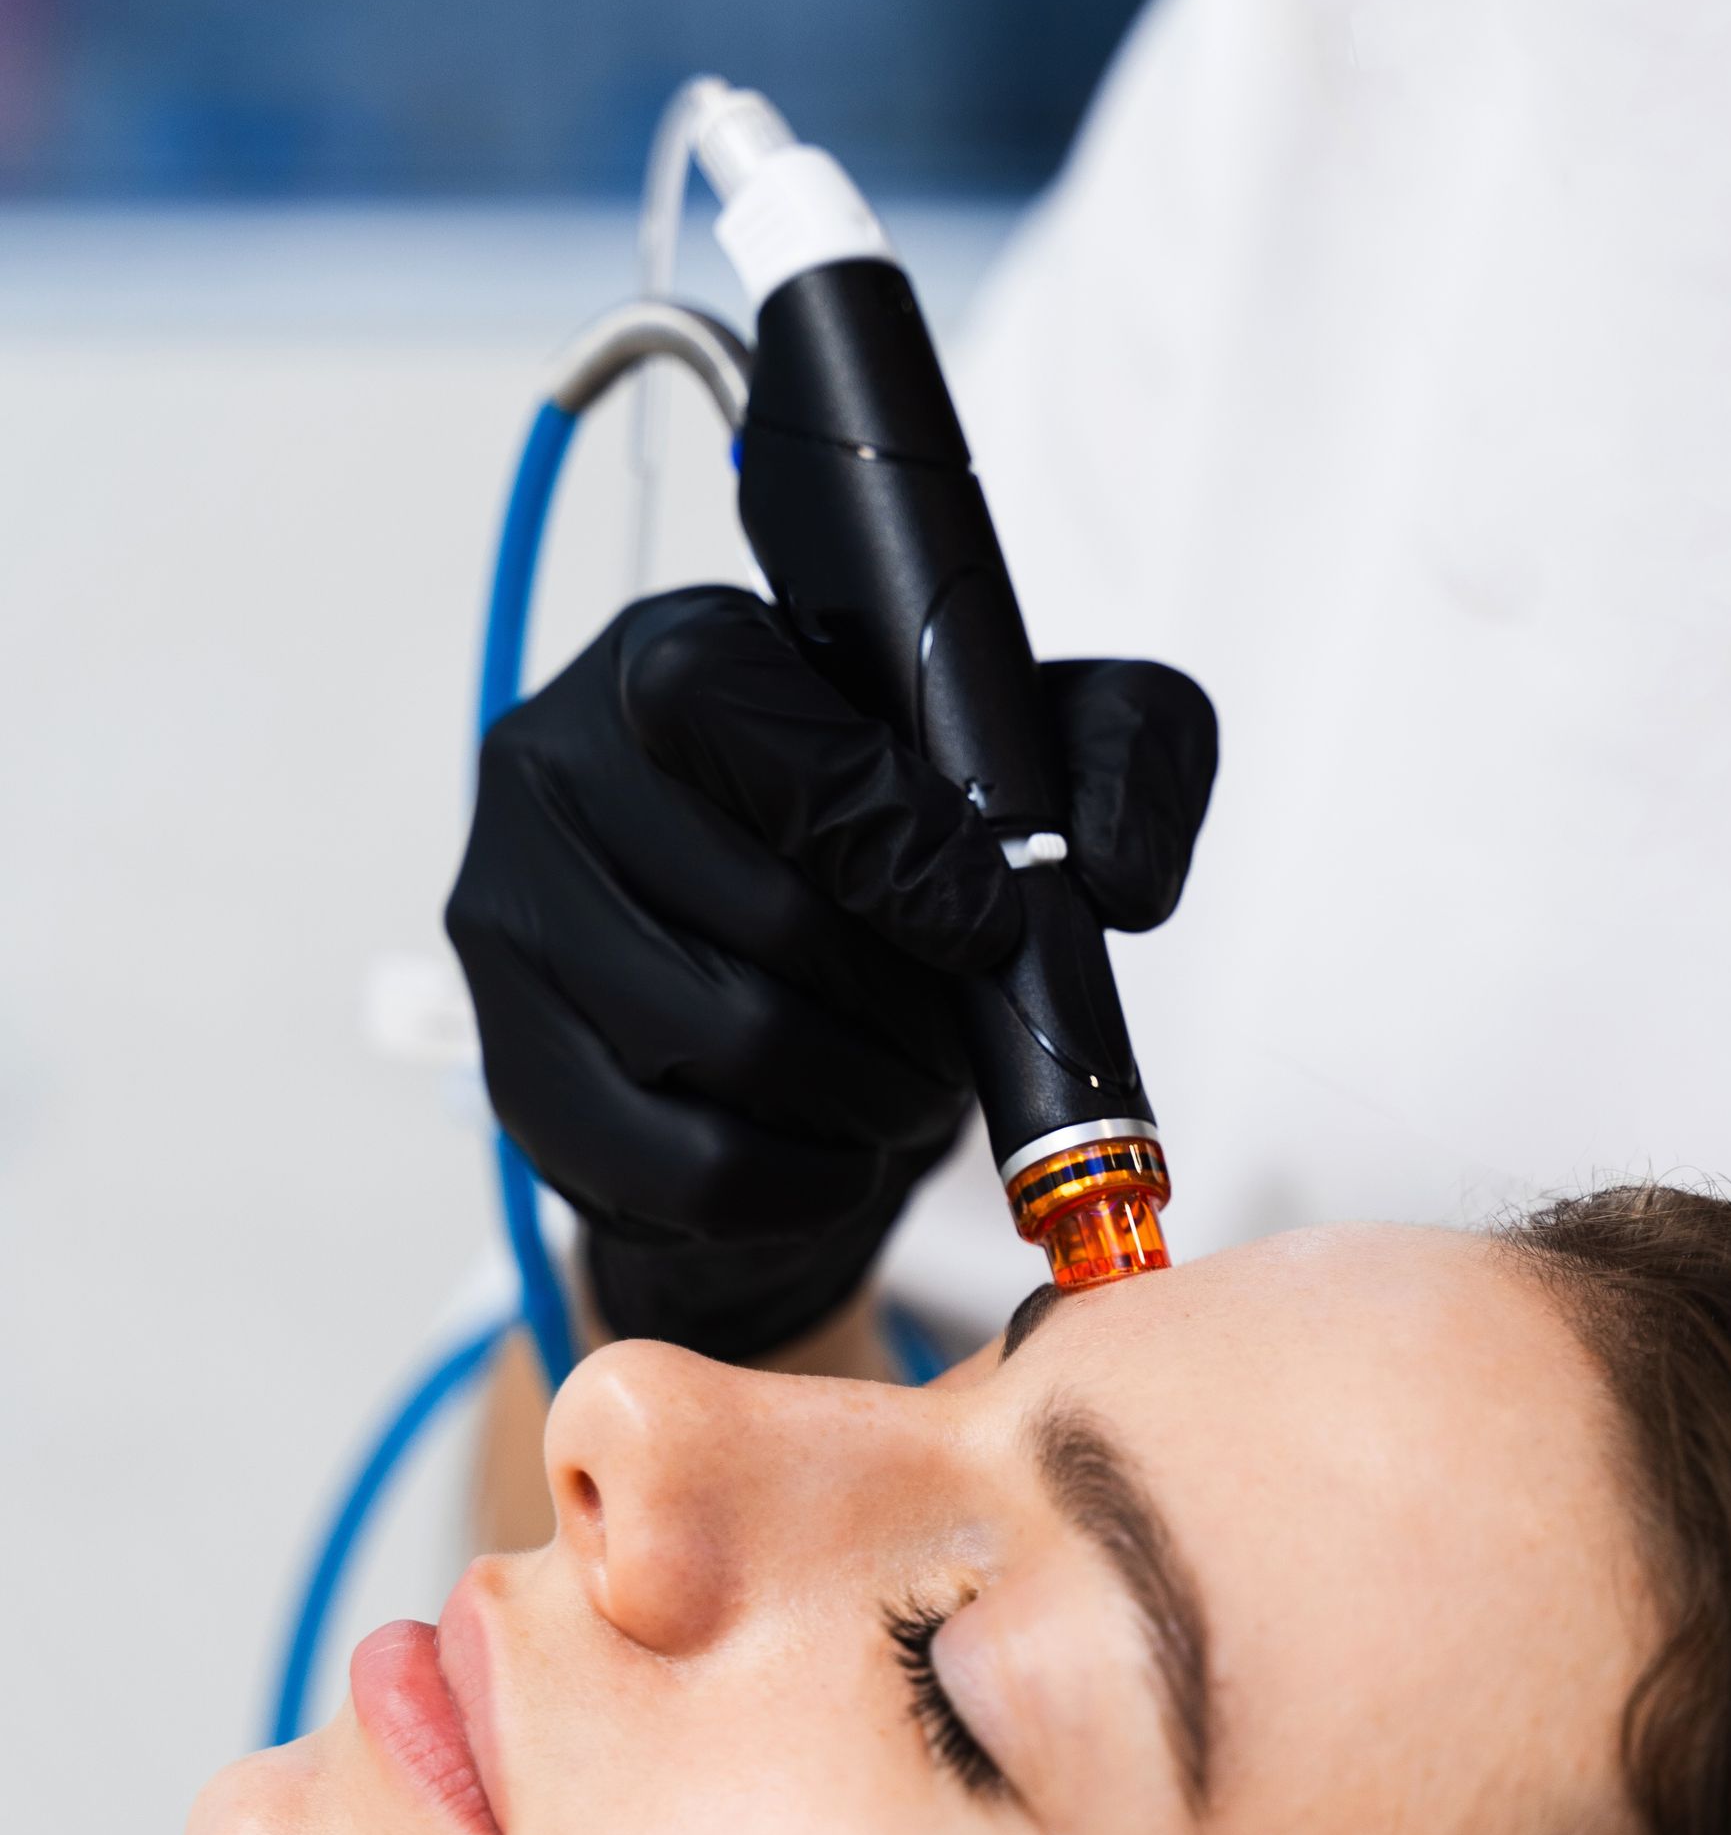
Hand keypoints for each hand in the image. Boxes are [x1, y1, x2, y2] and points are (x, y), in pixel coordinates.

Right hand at [446, 586, 1215, 1361]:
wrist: (773, 977)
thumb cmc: (888, 852)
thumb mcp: (1029, 762)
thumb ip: (1115, 767)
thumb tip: (1113, 877)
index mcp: (670, 653)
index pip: (746, 722)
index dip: (886, 837)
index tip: (983, 926)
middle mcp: (553, 770)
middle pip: (758, 915)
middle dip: (904, 1003)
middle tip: (959, 1035)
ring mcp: (511, 925)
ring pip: (725, 1045)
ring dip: (864, 1094)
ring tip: (909, 1085)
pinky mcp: (517, 1071)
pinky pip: (684, 1167)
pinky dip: (802, 1181)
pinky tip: (841, 1148)